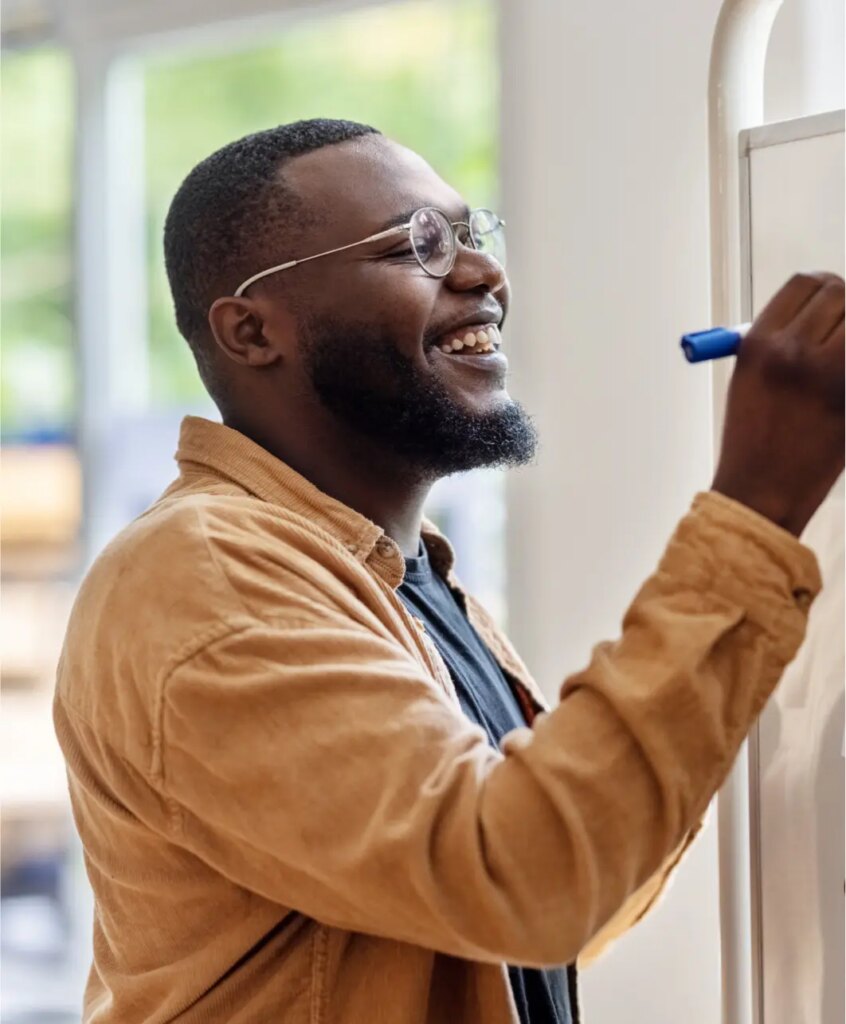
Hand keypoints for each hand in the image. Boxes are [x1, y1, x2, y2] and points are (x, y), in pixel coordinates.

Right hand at [711, 271, 843, 536]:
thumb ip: (783, 340)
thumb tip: (829, 307)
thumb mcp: (749, 381)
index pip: (805, 285)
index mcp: (759, 344)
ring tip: (839, 361)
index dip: (823, 288)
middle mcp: (792, 351)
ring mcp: (827, 373)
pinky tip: (842, 384)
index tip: (830, 299)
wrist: (763, 493)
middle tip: (844, 325)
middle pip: (839, 294)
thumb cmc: (755, 442)